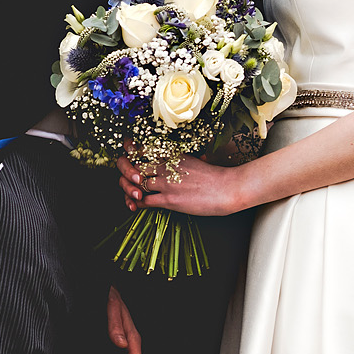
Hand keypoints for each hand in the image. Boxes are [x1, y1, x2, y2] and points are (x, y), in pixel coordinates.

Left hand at [117, 155, 245, 216]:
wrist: (227, 188)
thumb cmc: (213, 176)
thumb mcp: (192, 161)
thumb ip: (178, 160)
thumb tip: (172, 160)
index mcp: (171, 154)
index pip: (142, 148)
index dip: (131, 152)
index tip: (128, 157)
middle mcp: (165, 165)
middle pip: (134, 165)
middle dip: (126, 172)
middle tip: (127, 179)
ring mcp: (166, 182)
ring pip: (135, 183)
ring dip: (130, 189)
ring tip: (131, 193)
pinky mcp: (169, 199)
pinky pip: (144, 200)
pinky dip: (136, 202)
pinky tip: (135, 204)